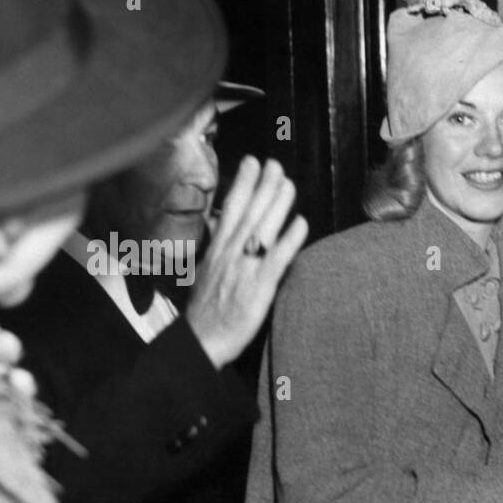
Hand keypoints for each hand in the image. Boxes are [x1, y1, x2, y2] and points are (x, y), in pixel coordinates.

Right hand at [185, 156, 307, 367]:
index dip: (242, 183)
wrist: (201, 341)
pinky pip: (276, 259)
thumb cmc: (206, 311)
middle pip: (249, 211)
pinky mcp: (259, 287)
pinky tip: (301, 223)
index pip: (230, 208)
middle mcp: (230, 253)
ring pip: (262, 228)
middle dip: (263, 185)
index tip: (252, 162)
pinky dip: (289, 240)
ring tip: (288, 183)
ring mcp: (245, 268)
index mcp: (218, 249)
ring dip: (277, 203)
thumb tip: (223, 228)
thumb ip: (218, 248)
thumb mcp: (206, 272)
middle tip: (275, 164)